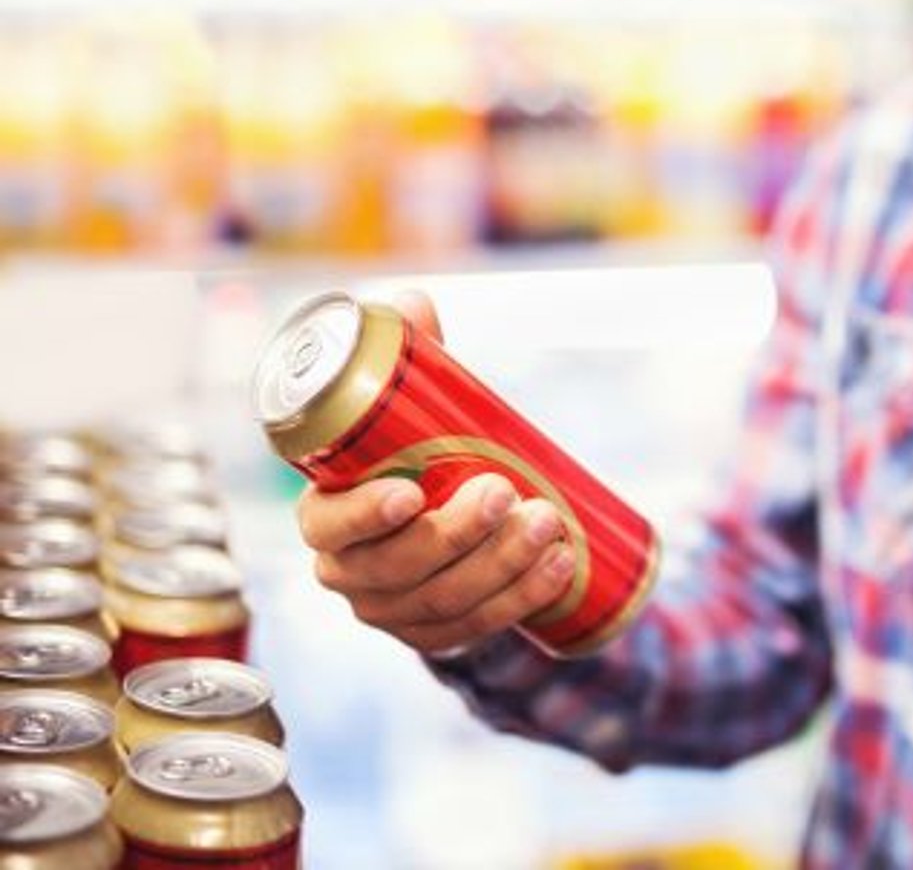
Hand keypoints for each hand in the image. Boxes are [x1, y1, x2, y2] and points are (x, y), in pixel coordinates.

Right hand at [295, 291, 575, 654]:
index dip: (365, 516)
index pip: (330, 527)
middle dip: (457, 534)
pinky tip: (559, 568)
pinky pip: (476, 627)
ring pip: (444, 601)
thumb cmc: (415, 457)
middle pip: (398, 568)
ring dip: (503, 565)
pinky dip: (521, 598)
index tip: (413, 491)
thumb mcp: (411, 411)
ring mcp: (392, 612)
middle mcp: (350, 574)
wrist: (439, 532)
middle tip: (508, 492)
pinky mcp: (436, 636)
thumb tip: (414, 303)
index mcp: (327, 518)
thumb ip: (411, 359)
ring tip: (551, 522)